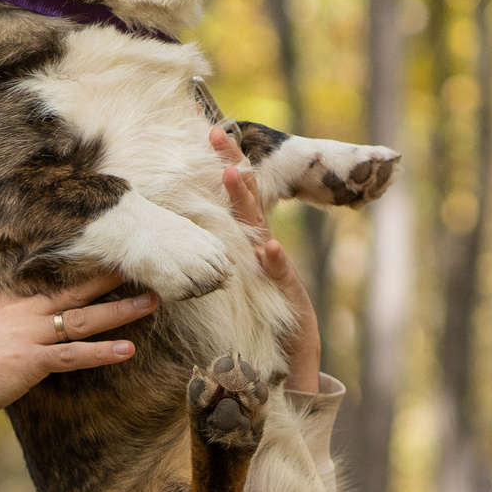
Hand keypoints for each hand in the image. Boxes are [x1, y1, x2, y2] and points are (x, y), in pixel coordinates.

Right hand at [0, 274, 153, 433]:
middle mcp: (23, 312)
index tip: (108, 262)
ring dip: (120, 311)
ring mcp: (29, 335)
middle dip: (110, 279)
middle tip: (144, 267)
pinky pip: (75, 355)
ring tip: (151, 302)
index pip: (51, 281)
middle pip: (75, 291)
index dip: (81, 272)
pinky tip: (129, 349)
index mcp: (7, 301)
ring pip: (83, 319)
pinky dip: (103, 352)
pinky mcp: (32, 361)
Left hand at [211, 125, 321, 393]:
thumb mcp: (239, 283)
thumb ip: (225, 258)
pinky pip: (279, 275)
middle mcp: (264, 248)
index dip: (226, 164)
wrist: (292, 358)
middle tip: (216, 134)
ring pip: (259, 228)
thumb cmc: (264, 320)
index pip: (237, 198)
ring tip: (234, 174)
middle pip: (249, 199)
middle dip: (234, 164)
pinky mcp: (288, 294)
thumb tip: (198, 234)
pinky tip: (266, 248)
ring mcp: (277, 268)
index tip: (208, 132)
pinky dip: (273, 261)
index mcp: (250, 243)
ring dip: (247, 200)